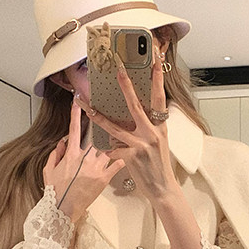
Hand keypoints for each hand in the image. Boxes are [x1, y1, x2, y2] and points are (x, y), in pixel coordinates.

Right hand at [42, 97, 124, 222]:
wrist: (64, 209)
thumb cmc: (55, 191)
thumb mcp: (49, 170)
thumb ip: (56, 153)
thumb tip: (62, 142)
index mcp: (70, 154)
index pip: (74, 130)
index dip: (76, 115)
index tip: (79, 103)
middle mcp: (84, 158)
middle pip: (95, 137)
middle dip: (100, 128)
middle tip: (106, 121)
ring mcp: (95, 167)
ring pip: (107, 148)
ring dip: (111, 144)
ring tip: (117, 140)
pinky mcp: (104, 178)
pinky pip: (116, 164)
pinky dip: (121, 159)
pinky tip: (124, 156)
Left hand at [89, 56, 177, 204]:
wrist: (163, 189)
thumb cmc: (159, 165)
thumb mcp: (159, 142)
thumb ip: (149, 127)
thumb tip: (135, 113)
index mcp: (160, 126)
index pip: (159, 97)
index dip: (157, 78)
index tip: (155, 59)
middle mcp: (152, 132)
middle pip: (136, 105)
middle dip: (126, 86)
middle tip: (119, 69)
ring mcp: (142, 144)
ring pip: (114, 127)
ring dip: (97, 116)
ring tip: (86, 105)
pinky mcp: (132, 156)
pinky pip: (113, 148)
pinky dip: (107, 149)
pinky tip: (102, 150)